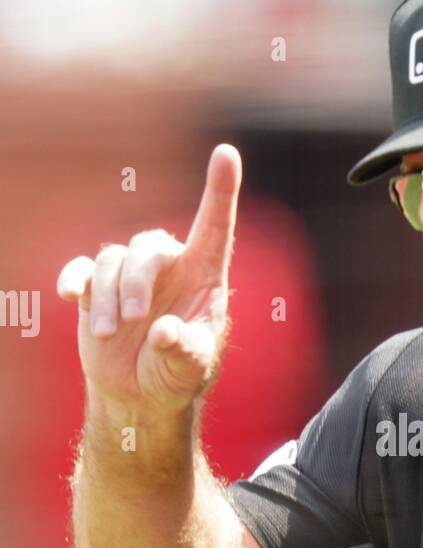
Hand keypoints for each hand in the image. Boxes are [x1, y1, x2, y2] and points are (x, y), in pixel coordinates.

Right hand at [56, 144, 241, 416]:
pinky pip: (82, 269)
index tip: (227, 153)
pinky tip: (70, 297)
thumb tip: (163, 333)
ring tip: (109, 335)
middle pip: (148, 246)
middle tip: (135, 319)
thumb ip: (183, 350)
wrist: (141, 394)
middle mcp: (169, 266)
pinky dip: (74, 279)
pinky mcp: (97, 287)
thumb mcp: (190, 369)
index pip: (215, 226)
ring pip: (112, 258)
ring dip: (107, 295)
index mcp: (204, 275)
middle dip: (136, 281)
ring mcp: (131, 274)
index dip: (221, 190)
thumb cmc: (177, 375)